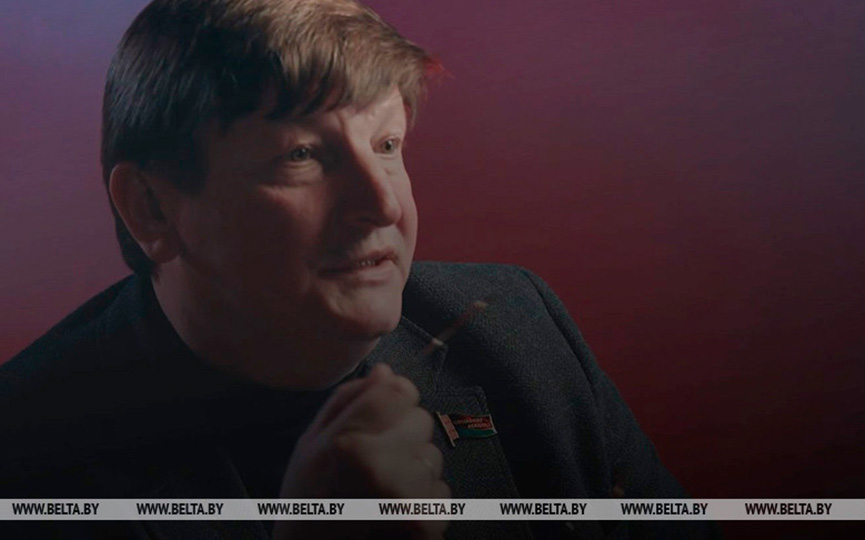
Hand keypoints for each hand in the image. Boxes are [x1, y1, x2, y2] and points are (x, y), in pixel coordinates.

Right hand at [274, 364, 449, 538]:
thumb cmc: (309, 501)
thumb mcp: (311, 444)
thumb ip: (348, 402)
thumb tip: (385, 372)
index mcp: (347, 442)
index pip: (400, 390)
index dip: (393, 399)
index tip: (381, 416)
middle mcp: (380, 467)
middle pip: (422, 420)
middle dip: (403, 436)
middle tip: (373, 463)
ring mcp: (406, 499)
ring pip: (433, 457)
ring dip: (414, 470)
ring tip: (382, 492)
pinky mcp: (425, 524)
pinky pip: (442, 493)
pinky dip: (424, 502)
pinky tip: (395, 514)